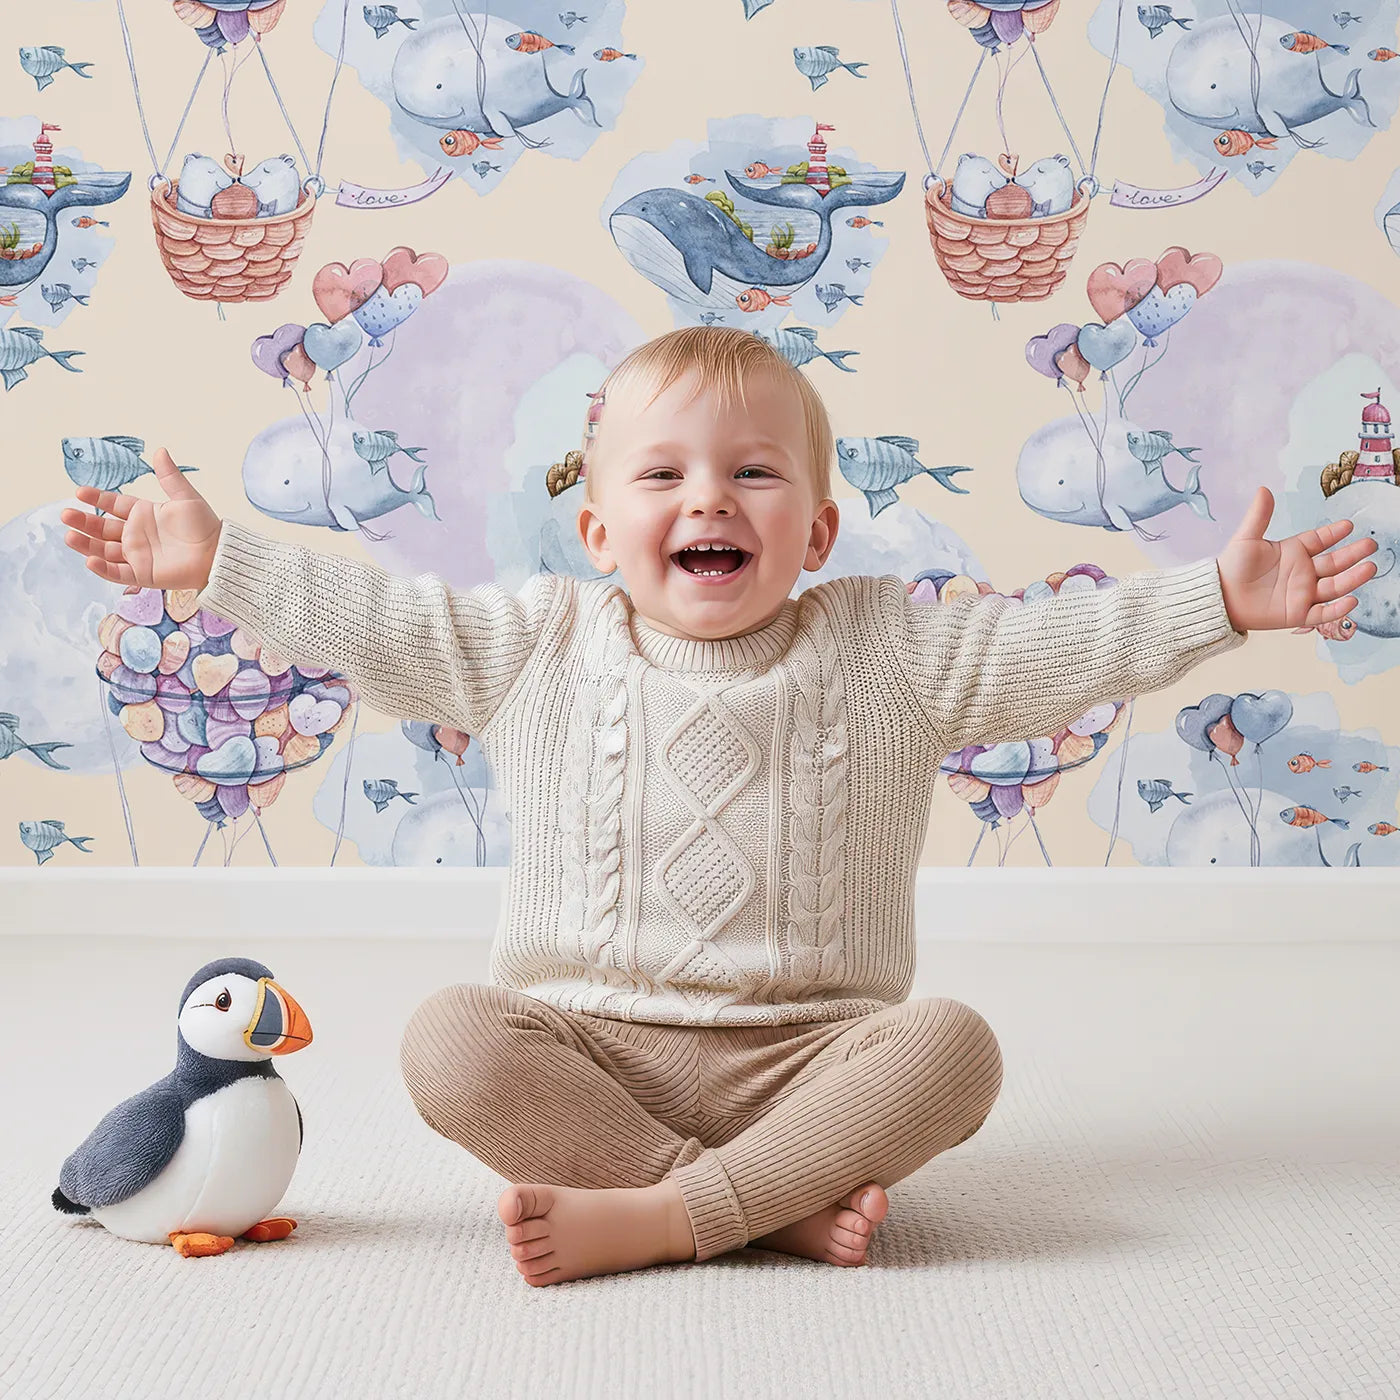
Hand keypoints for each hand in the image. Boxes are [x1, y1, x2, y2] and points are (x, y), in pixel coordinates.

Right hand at [60, 448, 222, 589]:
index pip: (113, 505)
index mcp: (144, 514)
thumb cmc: (205, 526)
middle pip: (102, 528)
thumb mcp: (185, 497)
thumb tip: (159, 450)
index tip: (79, 492)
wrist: (218, 553)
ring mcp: (137, 555)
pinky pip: (117, 572)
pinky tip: (89, 559)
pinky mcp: (142, 574)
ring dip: (86, 544)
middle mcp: (136, 535)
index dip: (97, 499)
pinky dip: (102, 568)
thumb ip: (169, 476)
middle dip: (83, 522)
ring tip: (69, 535)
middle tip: (66, 514)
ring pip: (104, 550)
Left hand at [1216, 486, 1377, 632]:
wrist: (1219, 598)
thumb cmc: (1231, 568)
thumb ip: (1258, 516)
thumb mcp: (1246, 539)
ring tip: (1369, 567)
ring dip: (1352, 578)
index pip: (1320, 540)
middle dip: (1353, 554)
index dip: (1334, 533)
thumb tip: (1263, 489)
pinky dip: (1337, 608)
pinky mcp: (1297, 614)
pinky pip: (1322, 613)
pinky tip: (1350, 600)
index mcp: (1293, 552)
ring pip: (1334, 586)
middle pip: (1334, 563)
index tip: (1349, 525)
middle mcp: (1302, 572)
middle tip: (1370, 545)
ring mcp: (1302, 593)